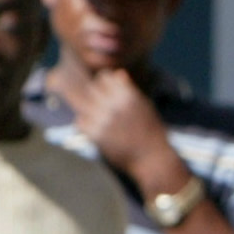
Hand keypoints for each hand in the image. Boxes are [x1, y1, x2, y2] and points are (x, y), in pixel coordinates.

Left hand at [64, 66, 184, 194]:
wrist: (153, 160)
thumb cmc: (151, 132)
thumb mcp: (145, 107)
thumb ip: (129, 90)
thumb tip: (118, 73)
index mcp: (128, 95)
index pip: (104, 77)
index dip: (104, 84)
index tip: (108, 94)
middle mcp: (115, 105)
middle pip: (91, 89)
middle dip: (95, 97)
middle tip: (103, 108)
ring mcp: (104, 120)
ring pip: (83, 104)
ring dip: (89, 110)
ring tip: (100, 118)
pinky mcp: (97, 136)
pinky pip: (80, 122)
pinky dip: (86, 124)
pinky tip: (96, 129)